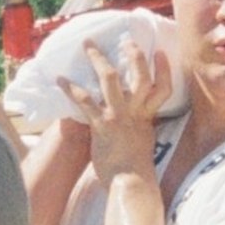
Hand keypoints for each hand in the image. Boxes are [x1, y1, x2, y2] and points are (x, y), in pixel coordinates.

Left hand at [79, 24, 172, 184]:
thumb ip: (139, 128)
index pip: (162, 88)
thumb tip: (134, 124)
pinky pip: (85, 101)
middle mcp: (136, 112)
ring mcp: (119, 117)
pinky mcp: (102, 125)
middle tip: (127, 40)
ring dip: (98, 59)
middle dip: (134, 55)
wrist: (131, 184)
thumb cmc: (135, 170)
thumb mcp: (142, 143)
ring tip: (88, 45)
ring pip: (111, 79)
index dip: (164, 69)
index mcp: (147, 117)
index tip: (160, 52)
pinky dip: (71, 88)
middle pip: (140, 76)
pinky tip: (60, 79)